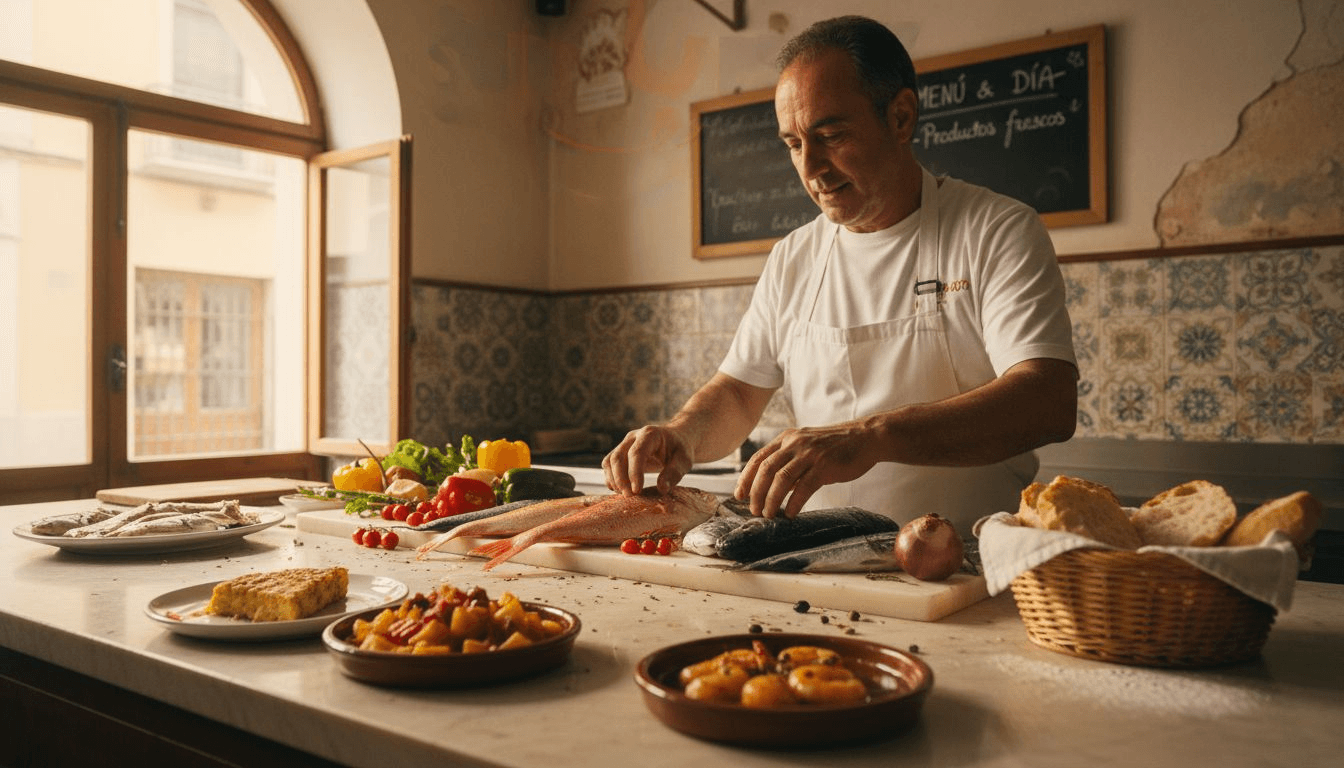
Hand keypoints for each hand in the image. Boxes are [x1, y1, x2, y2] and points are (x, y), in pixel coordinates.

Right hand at [602, 425, 693, 495]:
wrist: (675, 439)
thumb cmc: (680, 449)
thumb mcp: (684, 460)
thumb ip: (674, 473)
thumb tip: (662, 489)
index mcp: (650, 434)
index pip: (636, 453)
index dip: (634, 473)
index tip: (637, 491)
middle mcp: (633, 437)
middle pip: (617, 457)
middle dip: (621, 479)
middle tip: (630, 497)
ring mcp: (624, 444)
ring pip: (609, 462)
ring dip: (614, 480)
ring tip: (626, 495)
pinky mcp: (620, 452)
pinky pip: (608, 465)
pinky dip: (611, 479)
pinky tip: (622, 490)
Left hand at [734, 425, 876, 517]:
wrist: (865, 437)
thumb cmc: (835, 446)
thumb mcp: (805, 445)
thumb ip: (788, 459)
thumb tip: (770, 484)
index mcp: (786, 438)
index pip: (758, 459)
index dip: (745, 478)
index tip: (739, 495)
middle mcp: (794, 443)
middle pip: (765, 470)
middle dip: (756, 493)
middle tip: (754, 511)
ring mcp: (809, 453)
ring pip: (781, 479)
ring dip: (772, 500)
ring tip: (769, 515)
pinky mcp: (825, 465)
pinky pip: (804, 487)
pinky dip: (794, 503)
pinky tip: (791, 513)